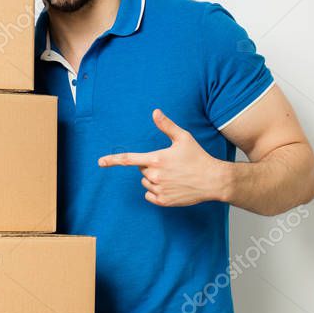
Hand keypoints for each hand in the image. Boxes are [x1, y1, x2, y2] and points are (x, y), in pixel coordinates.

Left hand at [97, 109, 229, 206]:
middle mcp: (154, 175)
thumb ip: (166, 125)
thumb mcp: (183, 138)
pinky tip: (171, 186)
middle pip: (142, 169)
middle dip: (151, 165)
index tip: (100, 162)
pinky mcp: (163, 201)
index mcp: (156, 159)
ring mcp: (158, 189)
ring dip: (153, 179)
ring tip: (173, 175)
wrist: (213, 180)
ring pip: (145, 182)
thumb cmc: (198, 157)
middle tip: (169, 164)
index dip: (113, 160)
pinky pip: (149, 195)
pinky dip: (156, 191)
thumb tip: (155, 111)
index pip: (129, 159)